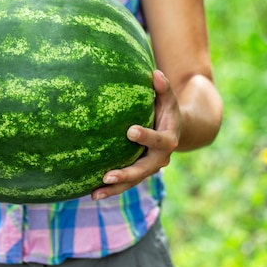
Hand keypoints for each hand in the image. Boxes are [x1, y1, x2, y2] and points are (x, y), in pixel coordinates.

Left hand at [91, 70, 180, 200]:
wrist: (175, 131)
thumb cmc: (166, 110)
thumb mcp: (168, 99)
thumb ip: (163, 88)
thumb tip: (154, 73)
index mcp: (168, 139)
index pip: (158, 139)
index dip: (146, 136)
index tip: (130, 131)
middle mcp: (160, 159)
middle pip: (143, 169)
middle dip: (126, 174)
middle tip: (108, 176)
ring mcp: (148, 168)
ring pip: (132, 182)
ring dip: (114, 189)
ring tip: (95, 194)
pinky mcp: (138, 173)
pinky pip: (125, 183)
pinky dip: (111, 189)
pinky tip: (91, 193)